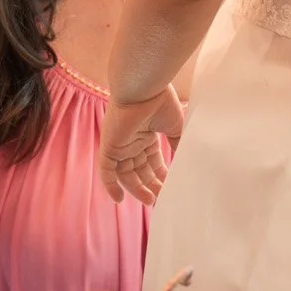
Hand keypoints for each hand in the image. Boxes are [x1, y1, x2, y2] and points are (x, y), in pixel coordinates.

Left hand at [98, 86, 184, 205]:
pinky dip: (111, 185)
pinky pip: (106, 171)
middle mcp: (132, 141)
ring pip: (126, 174)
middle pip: (140, 170)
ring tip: (151, 200)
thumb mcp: (175, 127)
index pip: (152, 161)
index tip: (170, 187)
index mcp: (146, 135)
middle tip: (161, 198)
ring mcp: (120, 145)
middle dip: (150, 185)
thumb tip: (184, 162)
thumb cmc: (161, 103)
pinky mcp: (109, 147)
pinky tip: (119, 200)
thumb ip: (178, 145)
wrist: (144, 89)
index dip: (160, 175)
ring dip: (137, 188)